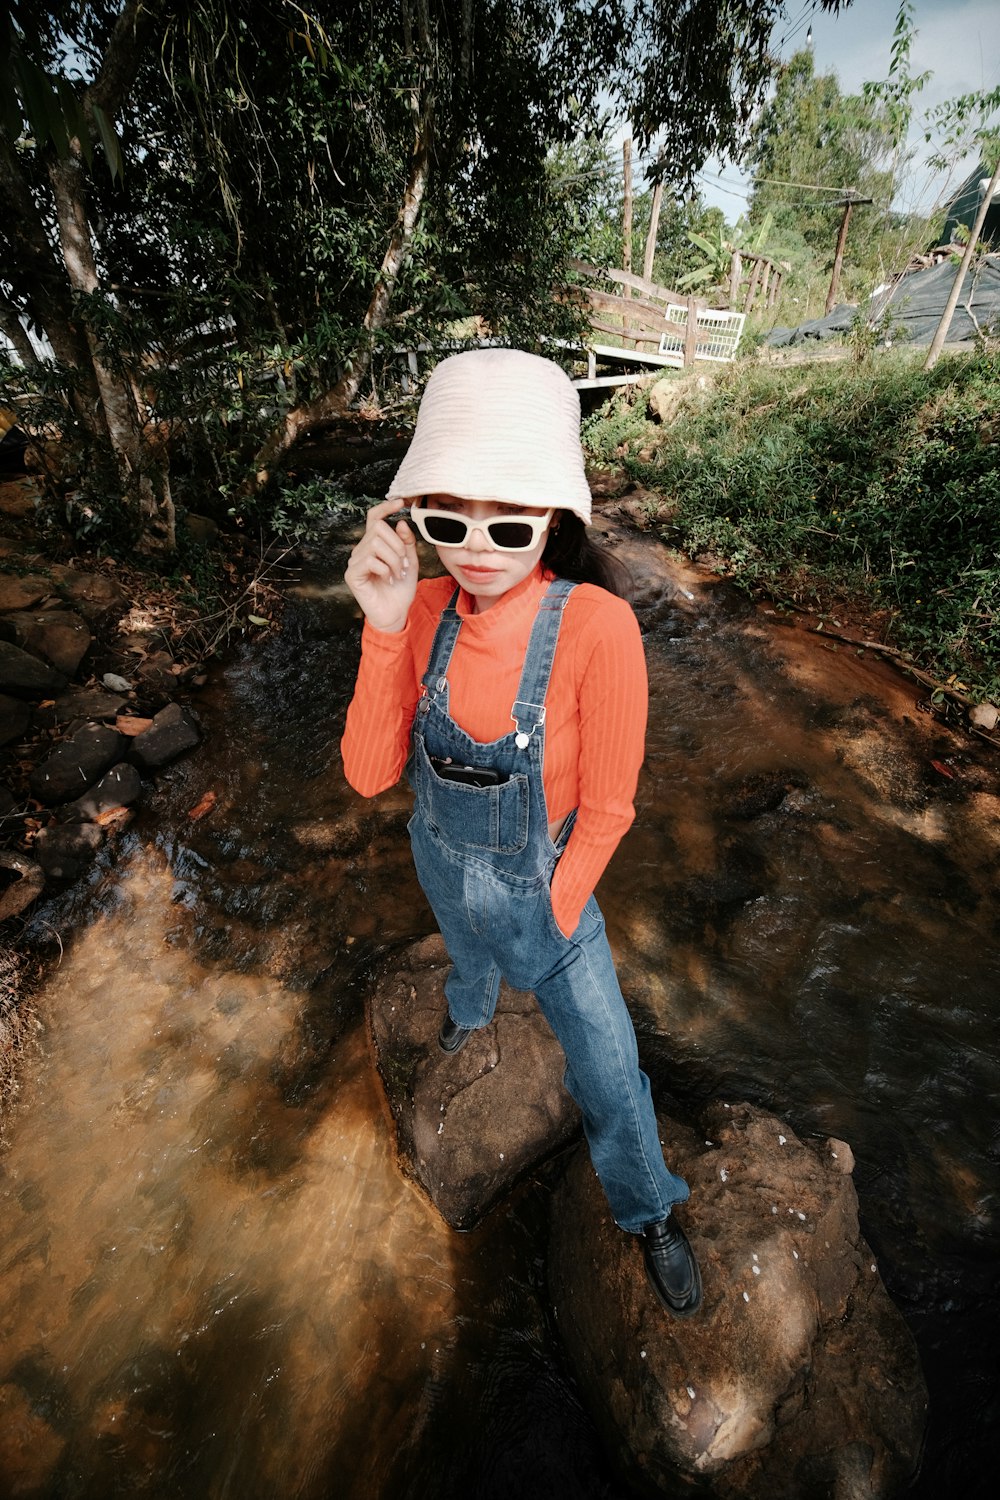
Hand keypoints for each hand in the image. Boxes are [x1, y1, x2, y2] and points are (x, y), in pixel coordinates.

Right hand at [344, 497, 418, 632]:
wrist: (395, 614)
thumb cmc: (401, 589)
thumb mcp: (410, 562)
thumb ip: (406, 543)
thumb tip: (400, 522)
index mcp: (374, 544)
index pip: (374, 518)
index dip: (385, 508)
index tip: (400, 502)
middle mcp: (361, 550)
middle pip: (378, 528)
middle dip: (397, 545)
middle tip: (404, 565)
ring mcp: (355, 562)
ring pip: (376, 543)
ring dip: (394, 560)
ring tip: (398, 574)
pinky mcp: (352, 574)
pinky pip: (370, 560)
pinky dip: (385, 569)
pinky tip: (388, 580)